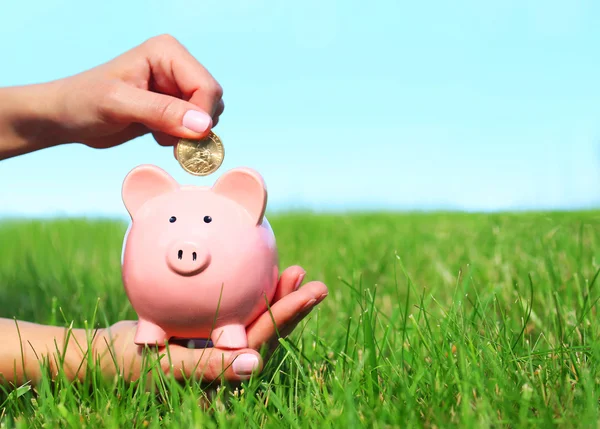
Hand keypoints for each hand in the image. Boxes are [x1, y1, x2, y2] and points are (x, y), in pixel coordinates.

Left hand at [0, 34, 223, 158]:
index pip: (206, 87)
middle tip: (166, 139)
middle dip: (196, 127)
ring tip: (157, 135)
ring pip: (207, 116)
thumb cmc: (83, 102)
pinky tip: (157, 136)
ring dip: (189, 135)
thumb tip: (203, 126)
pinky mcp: (172, 108)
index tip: (181, 140)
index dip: (201, 116)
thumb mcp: (119, 105)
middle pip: (212, 102)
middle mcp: (176, 66)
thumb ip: (162, 112)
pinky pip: (195, 127)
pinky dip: (182, 139)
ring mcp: (176, 88)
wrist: (66, 117)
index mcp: (167, 52)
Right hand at [91, 266, 327, 383]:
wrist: (104, 357)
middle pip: (267, 332)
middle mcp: (228, 363)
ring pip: (255, 321)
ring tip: (294, 272)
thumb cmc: (129, 363)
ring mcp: (219, 348)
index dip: (286, 316)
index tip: (309, 292)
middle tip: (314, 283)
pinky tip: (258, 275)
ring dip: (275, 298)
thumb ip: (209, 366)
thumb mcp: (167, 365)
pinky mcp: (208, 334)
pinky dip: (248, 295)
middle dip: (291, 307)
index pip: (262, 342)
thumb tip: (256, 364)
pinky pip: (234, 313)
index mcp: (225, 377)